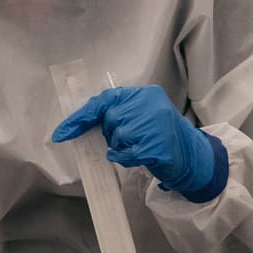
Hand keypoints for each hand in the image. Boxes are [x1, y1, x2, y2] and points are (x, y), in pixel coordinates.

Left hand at [51, 85, 225, 201]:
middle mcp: (149, 105)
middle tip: (131, 139)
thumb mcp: (141, 116)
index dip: (79, 118)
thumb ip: (117, 113)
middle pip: (109, 121)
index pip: (103, 102)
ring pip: (116, 138)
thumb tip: (80, 123)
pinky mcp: (156, 146)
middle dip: (112, 134)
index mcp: (143, 94)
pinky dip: (124, 158)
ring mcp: (154, 125)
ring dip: (121, 147)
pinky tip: (137, 156)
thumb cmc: (160, 136)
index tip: (60, 134)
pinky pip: (124, 154)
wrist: (192, 156)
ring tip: (140, 147)